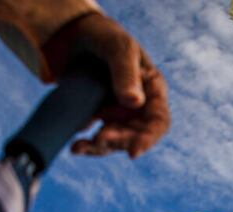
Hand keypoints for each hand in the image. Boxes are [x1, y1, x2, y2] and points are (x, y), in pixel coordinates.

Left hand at [45, 13, 170, 157]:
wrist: (74, 38)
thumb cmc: (104, 37)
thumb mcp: (118, 47)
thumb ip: (126, 72)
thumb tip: (134, 103)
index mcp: (153, 90)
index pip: (158, 121)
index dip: (148, 139)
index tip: (133, 152)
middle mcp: (139, 108)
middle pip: (135, 135)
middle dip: (118, 141)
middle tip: (99, 138)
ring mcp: (119, 115)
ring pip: (114, 142)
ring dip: (99, 147)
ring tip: (79, 147)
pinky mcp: (99, 120)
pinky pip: (95, 138)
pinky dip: (85, 144)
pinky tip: (74, 145)